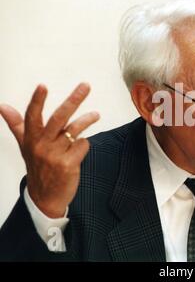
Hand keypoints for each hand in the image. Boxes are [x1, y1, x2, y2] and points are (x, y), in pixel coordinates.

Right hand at [0, 83, 99, 217]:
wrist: (45, 197)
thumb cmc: (38, 166)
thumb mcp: (25, 146)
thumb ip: (17, 124)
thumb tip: (2, 105)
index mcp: (31, 139)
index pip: (32, 117)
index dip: (37, 101)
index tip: (42, 86)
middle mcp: (41, 146)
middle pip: (59, 118)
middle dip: (73, 100)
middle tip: (85, 86)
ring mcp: (55, 156)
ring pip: (74, 130)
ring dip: (87, 120)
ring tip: (96, 115)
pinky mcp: (68, 165)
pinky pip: (83, 145)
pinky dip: (84, 144)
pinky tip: (80, 149)